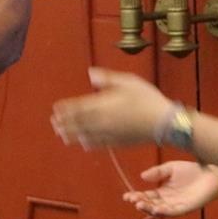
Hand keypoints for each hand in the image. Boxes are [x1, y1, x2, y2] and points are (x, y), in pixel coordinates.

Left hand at [51, 68, 172, 148]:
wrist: (163, 123)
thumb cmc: (147, 99)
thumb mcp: (128, 82)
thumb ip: (107, 79)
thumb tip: (90, 74)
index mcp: (103, 104)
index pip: (78, 107)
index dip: (66, 109)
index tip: (56, 109)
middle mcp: (103, 121)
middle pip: (79, 123)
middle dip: (65, 123)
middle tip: (54, 123)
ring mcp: (110, 133)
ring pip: (86, 135)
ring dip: (72, 135)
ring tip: (62, 135)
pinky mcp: (118, 142)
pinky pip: (99, 144)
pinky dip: (89, 143)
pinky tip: (84, 144)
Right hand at [123, 161, 217, 216]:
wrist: (211, 173)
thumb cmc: (192, 171)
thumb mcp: (170, 168)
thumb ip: (157, 172)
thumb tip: (142, 177)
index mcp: (162, 191)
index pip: (146, 196)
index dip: (136, 197)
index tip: (127, 196)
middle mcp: (167, 200)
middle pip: (150, 205)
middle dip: (140, 203)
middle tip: (132, 200)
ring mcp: (176, 205)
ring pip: (159, 211)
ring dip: (149, 209)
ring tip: (140, 205)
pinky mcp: (186, 208)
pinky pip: (173, 212)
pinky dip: (164, 212)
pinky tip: (156, 209)